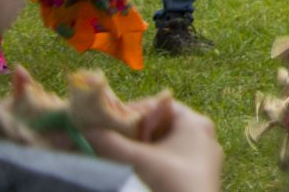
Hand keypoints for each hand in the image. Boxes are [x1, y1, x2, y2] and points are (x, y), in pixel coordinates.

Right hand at [81, 95, 224, 191]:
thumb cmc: (171, 182)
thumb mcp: (137, 160)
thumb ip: (110, 144)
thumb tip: (83, 132)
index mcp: (194, 122)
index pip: (160, 106)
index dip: (133, 112)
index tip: (109, 124)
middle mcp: (203, 136)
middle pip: (162, 126)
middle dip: (136, 134)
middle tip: (111, 142)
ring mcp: (204, 158)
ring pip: (167, 146)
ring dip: (144, 150)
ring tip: (122, 158)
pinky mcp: (200, 176)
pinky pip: (174, 162)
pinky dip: (155, 164)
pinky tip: (139, 174)